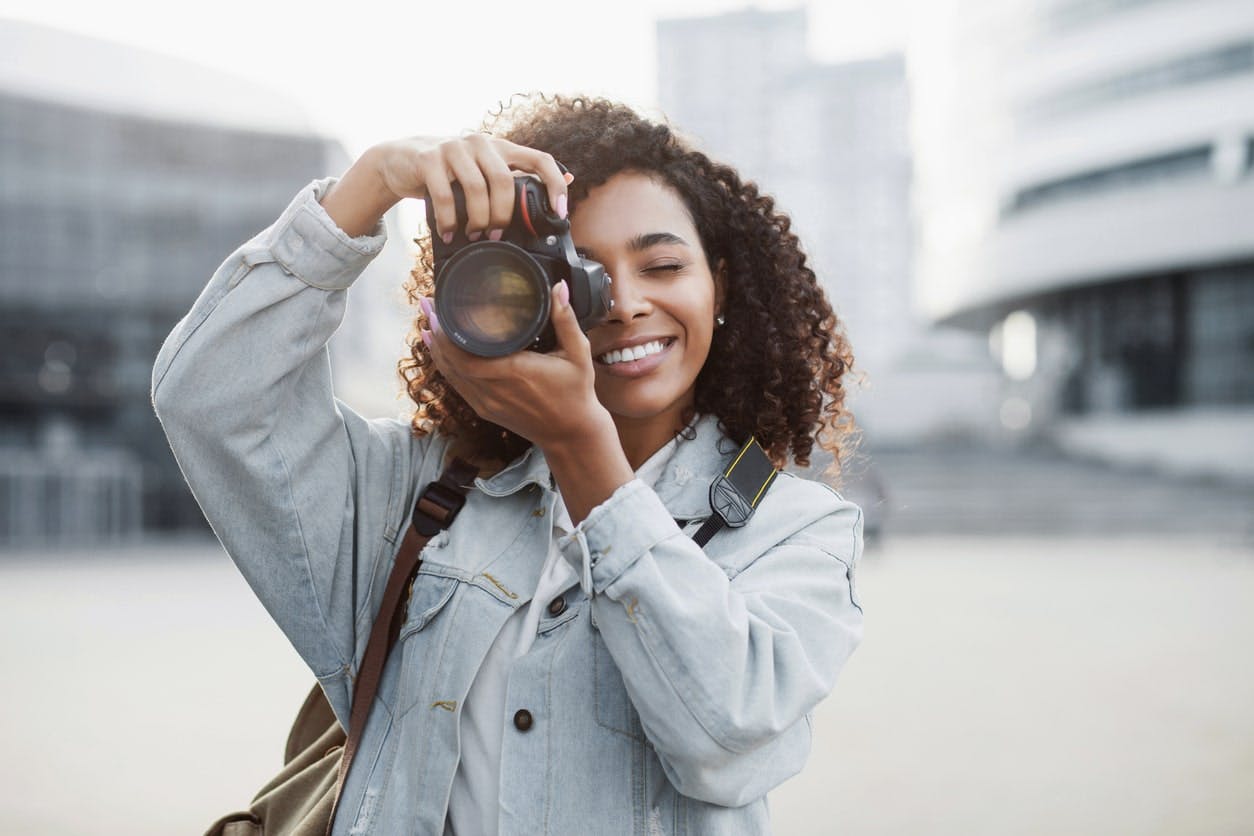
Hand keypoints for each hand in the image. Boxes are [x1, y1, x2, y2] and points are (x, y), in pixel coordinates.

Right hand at [372, 135, 570, 241]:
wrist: (401, 161)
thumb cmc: (450, 172)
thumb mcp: (485, 170)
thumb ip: (518, 175)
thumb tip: (568, 178)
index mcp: (501, 147)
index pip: (539, 159)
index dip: (554, 185)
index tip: (558, 213)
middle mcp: (481, 143)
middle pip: (504, 181)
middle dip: (503, 215)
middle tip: (496, 235)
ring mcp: (453, 148)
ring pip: (476, 189)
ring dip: (477, 220)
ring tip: (473, 235)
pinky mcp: (429, 159)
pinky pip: (445, 196)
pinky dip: (449, 221)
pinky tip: (449, 233)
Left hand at [419, 280, 612, 449]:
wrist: (572, 434)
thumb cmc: (576, 393)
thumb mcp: (578, 354)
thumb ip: (566, 320)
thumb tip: (558, 288)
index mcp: (515, 372)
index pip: (467, 356)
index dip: (447, 334)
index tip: (440, 308)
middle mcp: (496, 389)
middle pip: (452, 362)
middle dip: (436, 333)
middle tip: (428, 306)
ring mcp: (488, 403)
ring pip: (451, 375)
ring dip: (436, 349)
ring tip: (427, 323)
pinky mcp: (486, 410)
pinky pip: (458, 386)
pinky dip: (445, 367)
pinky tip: (438, 351)